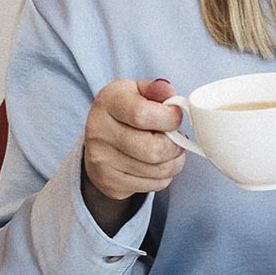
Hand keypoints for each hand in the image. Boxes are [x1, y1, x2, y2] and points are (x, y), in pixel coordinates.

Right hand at [81, 78, 184, 232]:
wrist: (100, 139)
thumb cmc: (126, 111)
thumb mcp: (138, 91)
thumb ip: (156, 89)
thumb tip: (168, 91)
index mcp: (108, 102)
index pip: (142, 115)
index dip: (169, 118)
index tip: (175, 117)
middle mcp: (99, 132)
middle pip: (153, 150)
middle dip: (176, 145)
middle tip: (176, 138)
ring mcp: (101, 160)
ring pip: (158, 170)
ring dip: (174, 161)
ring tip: (169, 149)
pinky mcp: (110, 182)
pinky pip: (154, 185)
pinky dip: (165, 175)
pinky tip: (157, 163)